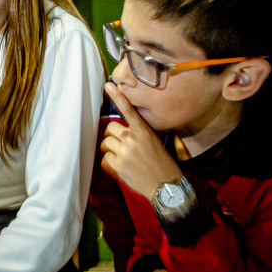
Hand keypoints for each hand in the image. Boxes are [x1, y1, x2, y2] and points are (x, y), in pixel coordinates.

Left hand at [100, 82, 182, 199]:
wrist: (166, 186)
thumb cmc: (162, 163)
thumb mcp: (155, 142)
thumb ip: (139, 133)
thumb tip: (124, 128)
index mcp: (144, 131)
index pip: (129, 111)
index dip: (118, 97)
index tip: (109, 85)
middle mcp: (133, 139)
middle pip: (110, 128)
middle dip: (114, 135)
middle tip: (123, 144)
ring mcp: (124, 152)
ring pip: (106, 143)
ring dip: (112, 148)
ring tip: (124, 157)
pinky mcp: (118, 165)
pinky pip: (105, 158)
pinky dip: (111, 161)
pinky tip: (122, 166)